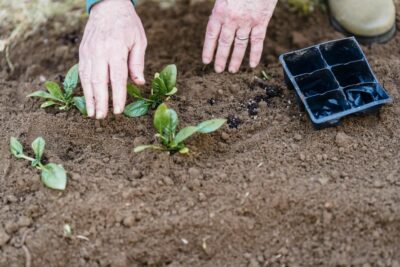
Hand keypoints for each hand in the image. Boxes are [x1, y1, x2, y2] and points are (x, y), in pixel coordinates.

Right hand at [79, 0, 146, 118]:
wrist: (108, 7)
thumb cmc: (127, 25)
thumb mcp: (139, 41)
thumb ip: (137, 63)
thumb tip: (139, 84)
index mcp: (116, 49)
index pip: (117, 78)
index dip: (117, 96)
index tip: (118, 111)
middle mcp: (100, 52)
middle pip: (99, 81)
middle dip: (100, 101)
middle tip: (102, 117)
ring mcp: (89, 52)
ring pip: (87, 79)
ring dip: (89, 98)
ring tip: (92, 113)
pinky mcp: (82, 52)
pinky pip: (82, 72)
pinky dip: (84, 87)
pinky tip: (87, 99)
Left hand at [202, 0, 277, 72]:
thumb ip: (219, 9)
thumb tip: (215, 23)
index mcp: (220, 10)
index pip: (211, 34)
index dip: (208, 49)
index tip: (206, 61)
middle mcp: (232, 19)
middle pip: (224, 43)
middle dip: (221, 58)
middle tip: (218, 70)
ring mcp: (247, 21)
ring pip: (240, 45)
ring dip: (236, 59)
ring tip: (232, 70)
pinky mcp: (261, 21)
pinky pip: (258, 41)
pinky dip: (255, 54)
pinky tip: (253, 64)